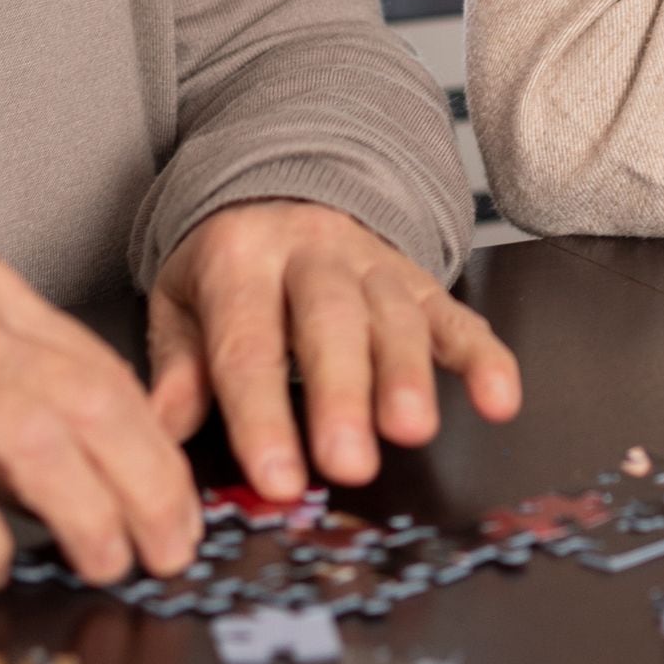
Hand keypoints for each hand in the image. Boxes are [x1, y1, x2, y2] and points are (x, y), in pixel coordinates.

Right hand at [0, 252, 201, 591]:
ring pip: (34, 441)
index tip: (178, 505)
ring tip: (104, 562)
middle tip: (167, 548)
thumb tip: (118, 477)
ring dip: (86, 514)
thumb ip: (26, 398)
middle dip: (145, 486)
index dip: (155, 447)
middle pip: (86, 403)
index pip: (101, 369)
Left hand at [147, 200, 522, 502]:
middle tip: (348, 463)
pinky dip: (484, 357)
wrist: (277, 186)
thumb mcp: (180, 300)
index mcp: (239, 258)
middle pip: (330, 325)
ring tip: (412, 432)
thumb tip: (163, 429)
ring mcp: (372, 264)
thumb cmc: (227, 264)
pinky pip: (455, 315)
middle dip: (342, 396)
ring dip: (406, 376)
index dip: (262, 415)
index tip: (277, 477)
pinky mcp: (419, 280)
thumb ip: (179, 365)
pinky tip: (500, 399)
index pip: (248, 343)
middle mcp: (310, 255)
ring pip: (394, 318)